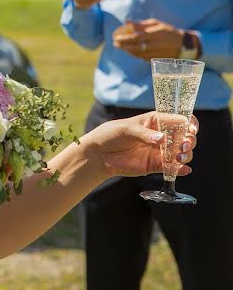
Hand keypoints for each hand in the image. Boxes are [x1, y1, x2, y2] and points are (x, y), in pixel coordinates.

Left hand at [83, 111, 198, 178]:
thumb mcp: (126, 129)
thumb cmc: (110, 135)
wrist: (98, 154)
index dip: (190, 123)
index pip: (179, 120)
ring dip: (186, 155)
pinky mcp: (155, 165)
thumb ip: (144, 134)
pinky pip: (172, 168)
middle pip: (185, 138)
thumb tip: (162, 139)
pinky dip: (180, 169)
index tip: (191, 130)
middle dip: (189, 141)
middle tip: (183, 146)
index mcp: (155, 121)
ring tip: (179, 157)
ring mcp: (159, 151)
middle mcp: (161, 136)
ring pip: (182, 153)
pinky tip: (182, 169)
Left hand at [113, 18, 183, 60]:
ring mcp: (155, 54)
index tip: (116, 37)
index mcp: (154, 35)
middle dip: (123, 45)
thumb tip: (127, 22)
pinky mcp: (156, 60)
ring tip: (120, 46)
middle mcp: (154, 46)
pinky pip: (141, 57)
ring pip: (136, 53)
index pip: (136, 38)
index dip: (124, 38)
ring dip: (127, 50)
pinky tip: (130, 50)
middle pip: (134, 47)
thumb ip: (141, 24)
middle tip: (115, 42)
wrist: (183, 45)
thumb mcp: (156, 24)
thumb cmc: (168, 31)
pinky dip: (134, 54)